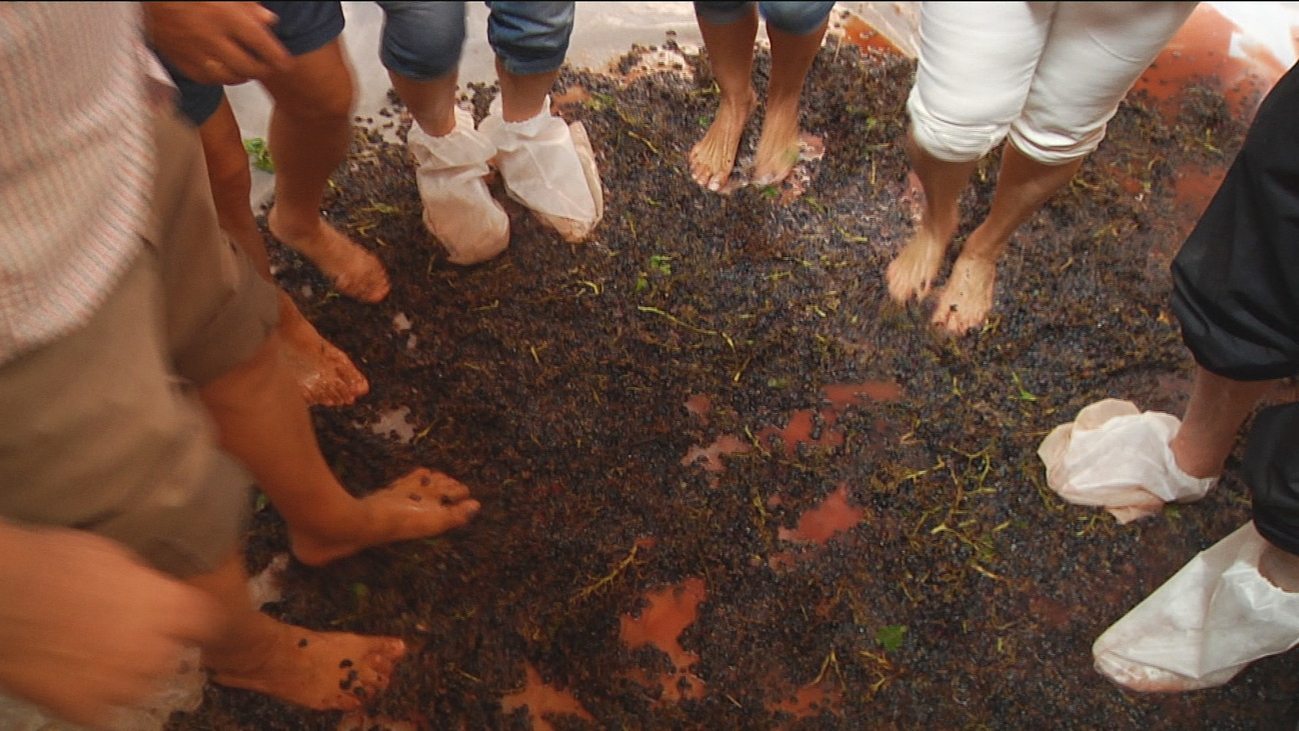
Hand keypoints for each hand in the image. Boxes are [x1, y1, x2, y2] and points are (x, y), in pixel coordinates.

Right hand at [0, 525, 222, 727]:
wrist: (2, 596)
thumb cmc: (56, 563)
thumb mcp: (116, 558)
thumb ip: (145, 585)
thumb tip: (151, 593)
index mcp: (172, 608)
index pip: (211, 622)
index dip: (198, 621)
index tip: (191, 622)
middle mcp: (157, 650)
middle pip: (174, 657)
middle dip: (157, 646)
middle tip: (125, 635)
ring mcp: (122, 685)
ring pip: (142, 688)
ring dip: (128, 676)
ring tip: (97, 656)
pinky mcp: (86, 709)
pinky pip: (105, 711)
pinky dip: (94, 699)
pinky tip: (76, 679)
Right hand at [144, 2, 292, 84]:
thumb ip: (248, 6)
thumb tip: (270, 21)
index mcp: (225, 15)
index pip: (262, 43)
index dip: (277, 57)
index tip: (285, 63)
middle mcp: (211, 36)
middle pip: (249, 66)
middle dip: (263, 70)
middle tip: (269, 67)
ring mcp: (195, 51)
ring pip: (230, 77)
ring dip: (243, 76)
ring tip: (248, 69)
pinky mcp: (180, 60)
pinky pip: (208, 79)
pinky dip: (221, 78)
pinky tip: (224, 71)